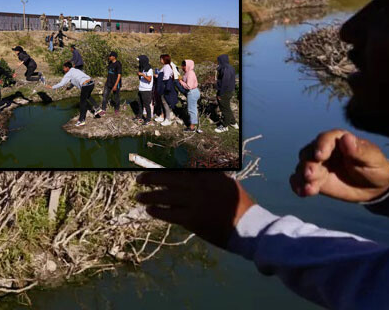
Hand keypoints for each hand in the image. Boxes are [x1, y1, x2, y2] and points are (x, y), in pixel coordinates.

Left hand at [137, 171, 255, 247]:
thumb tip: (190, 166)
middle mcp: (199, 186)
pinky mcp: (193, 219)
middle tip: (139, 179)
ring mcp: (195, 202)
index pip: (181, 165)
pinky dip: (157, 211)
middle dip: (151, 177)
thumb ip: (210, 174)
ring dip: (150, 195)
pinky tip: (149, 209)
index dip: (164, 163)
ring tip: (139, 196)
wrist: (250, 227)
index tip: (152, 161)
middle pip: (168, 178)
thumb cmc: (239, 206)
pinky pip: (169, 213)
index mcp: (208, 175)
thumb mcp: (227, 183)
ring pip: (165, 196)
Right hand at [289, 129, 388, 203]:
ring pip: (303, 167)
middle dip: (308, 164)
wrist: (373, 187)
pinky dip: (298, 185)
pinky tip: (302, 192)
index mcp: (337, 140)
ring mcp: (317, 165)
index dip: (321, 146)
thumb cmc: (375, 168)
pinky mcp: (314, 179)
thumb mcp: (372, 159)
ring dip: (302, 177)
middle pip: (309, 153)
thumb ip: (360, 150)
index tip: (319, 156)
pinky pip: (300, 180)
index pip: (325, 139)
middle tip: (310, 175)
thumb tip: (346, 138)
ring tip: (308, 189)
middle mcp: (323, 150)